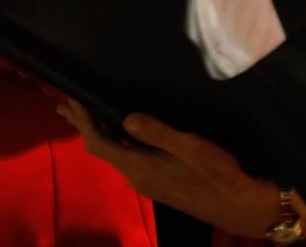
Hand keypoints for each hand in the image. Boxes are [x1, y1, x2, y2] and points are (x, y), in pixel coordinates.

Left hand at [58, 102, 305, 240]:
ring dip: (98, 133)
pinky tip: (120, 133)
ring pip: (114, 154)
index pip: (99, 144)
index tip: (71, 101)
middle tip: (64, 106)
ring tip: (87, 115)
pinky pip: (126, 159)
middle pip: (101, 149)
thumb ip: (156, 132)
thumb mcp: (189, 147)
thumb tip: (125, 118)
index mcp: (139, 168)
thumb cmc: (218, 173)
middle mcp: (138, 178)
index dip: (83, 122)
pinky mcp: (159, 183)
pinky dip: (115, 142)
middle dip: (83, 126)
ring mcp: (148, 183)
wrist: (241, 205)